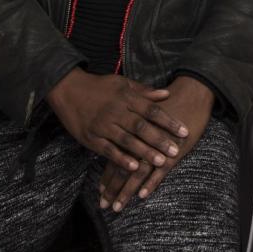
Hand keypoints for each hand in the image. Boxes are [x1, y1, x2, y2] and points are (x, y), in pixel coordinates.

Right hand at [46, 67, 186, 173]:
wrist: (68, 89)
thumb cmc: (99, 86)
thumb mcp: (122, 84)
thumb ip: (144, 91)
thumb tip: (166, 94)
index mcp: (126, 98)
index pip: (152, 110)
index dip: (169, 121)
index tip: (184, 131)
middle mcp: (116, 112)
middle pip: (142, 127)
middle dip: (160, 140)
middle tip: (176, 151)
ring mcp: (103, 126)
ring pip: (127, 141)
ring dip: (144, 152)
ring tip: (160, 162)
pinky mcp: (91, 138)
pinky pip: (108, 150)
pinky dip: (121, 159)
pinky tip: (134, 167)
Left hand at [98, 76, 213, 210]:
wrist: (193, 92)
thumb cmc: (170, 102)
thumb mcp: (148, 112)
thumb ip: (134, 125)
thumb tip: (120, 138)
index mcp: (134, 131)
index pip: (116, 157)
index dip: (108, 175)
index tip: (100, 191)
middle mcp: (142, 141)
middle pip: (123, 168)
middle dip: (112, 189)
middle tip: (103, 205)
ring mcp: (158, 147)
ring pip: (138, 173)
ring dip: (126, 191)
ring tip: (117, 207)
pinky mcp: (174, 151)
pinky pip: (160, 171)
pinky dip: (150, 183)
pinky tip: (142, 195)